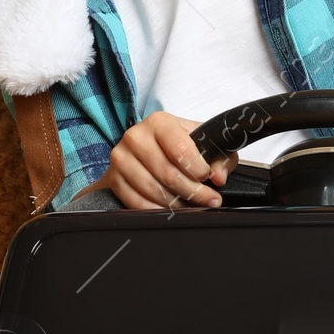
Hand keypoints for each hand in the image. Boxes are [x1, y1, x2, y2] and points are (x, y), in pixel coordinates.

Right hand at [100, 113, 231, 210]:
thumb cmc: (176, 144)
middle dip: (193, 192)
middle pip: (168, 174)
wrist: (144, 150)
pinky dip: (158, 211)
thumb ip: (219, 156)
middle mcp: (136, 137)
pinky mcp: (113, 179)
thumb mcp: (201, 142)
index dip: (199, 170)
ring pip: (154, 191)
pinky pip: (137, 203)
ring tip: (192, 205)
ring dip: (178, 204)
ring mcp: (121, 158)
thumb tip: (219, 177)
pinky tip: (171, 210)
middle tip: (208, 199)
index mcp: (159, 122)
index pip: (181, 150)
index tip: (208, 178)